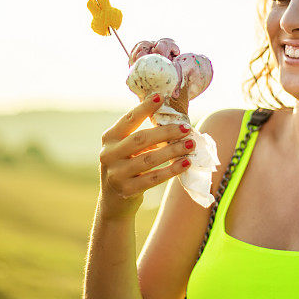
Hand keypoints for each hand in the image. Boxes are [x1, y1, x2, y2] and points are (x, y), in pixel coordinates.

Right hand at [98, 93, 194, 220]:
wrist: (114, 203)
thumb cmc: (127, 168)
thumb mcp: (126, 150)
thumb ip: (142, 136)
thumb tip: (173, 120)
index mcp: (109, 139)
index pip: (128, 120)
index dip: (144, 107)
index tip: (161, 96)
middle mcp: (108, 155)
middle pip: (140, 139)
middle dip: (166, 132)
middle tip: (186, 128)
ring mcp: (116, 174)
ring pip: (148, 159)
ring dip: (172, 151)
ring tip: (190, 145)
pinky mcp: (126, 190)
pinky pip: (153, 178)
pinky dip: (171, 170)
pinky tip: (186, 163)